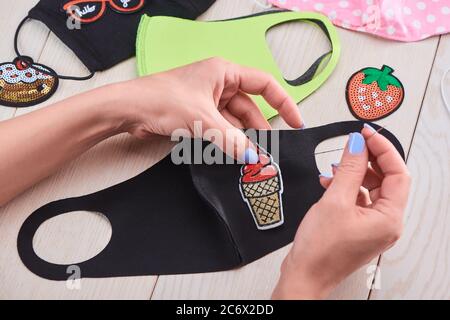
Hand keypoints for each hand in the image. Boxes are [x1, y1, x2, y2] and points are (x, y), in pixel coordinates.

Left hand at [117, 57, 302, 161]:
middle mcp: (218, 84)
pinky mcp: (197, 115)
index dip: (283, 103)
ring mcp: (207, 100)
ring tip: (251, 158)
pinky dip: (227, 141)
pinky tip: (233, 155)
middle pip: (249, 107)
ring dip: (241, 139)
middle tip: (268, 151)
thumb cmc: (163, 100)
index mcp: (224, 72)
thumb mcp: (203, 120)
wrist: (129, 110)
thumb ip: (231, 139)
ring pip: (234, 121)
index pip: (264, 84)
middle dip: (258, 129)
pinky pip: (220, 128)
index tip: (296, 122)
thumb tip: (253, 157)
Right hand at [272, 124, 410, 298]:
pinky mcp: (358, 227)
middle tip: (353, 144)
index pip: (398, 174)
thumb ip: (348, 169)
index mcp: (389, 219)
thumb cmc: (319, 250)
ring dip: (354, 174)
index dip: (383, 150)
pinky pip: (359, 200)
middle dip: (368, 160)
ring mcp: (372, 227)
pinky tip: (329, 183)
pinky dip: (346, 187)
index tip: (367, 134)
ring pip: (371, 189)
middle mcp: (386, 224)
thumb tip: (358, 145)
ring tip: (336, 165)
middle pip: (386, 181)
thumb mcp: (334, 201)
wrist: (304, 275)